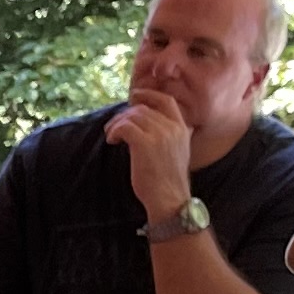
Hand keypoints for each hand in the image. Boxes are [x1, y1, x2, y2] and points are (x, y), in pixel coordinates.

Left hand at [104, 91, 195, 228]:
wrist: (170, 199)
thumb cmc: (168, 181)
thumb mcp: (177, 152)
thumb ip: (168, 136)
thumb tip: (147, 125)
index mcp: (182, 128)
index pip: (166, 101)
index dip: (148, 94)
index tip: (134, 96)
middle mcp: (172, 128)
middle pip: (143, 109)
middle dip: (125, 115)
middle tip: (114, 127)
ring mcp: (159, 134)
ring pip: (132, 116)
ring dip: (117, 124)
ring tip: (111, 135)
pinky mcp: (145, 143)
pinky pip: (125, 127)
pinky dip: (115, 132)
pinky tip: (112, 141)